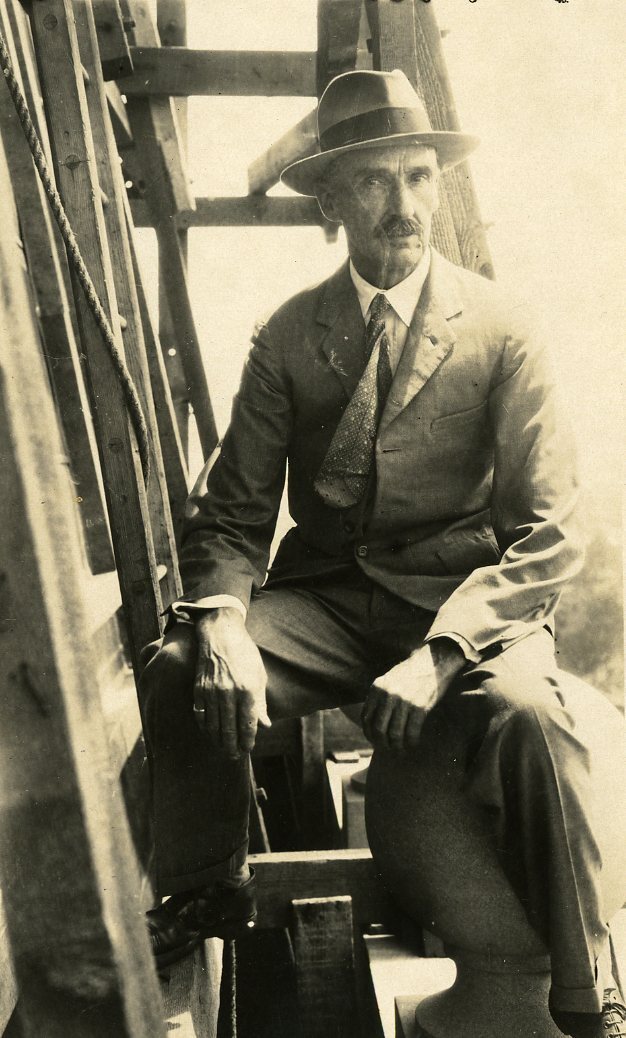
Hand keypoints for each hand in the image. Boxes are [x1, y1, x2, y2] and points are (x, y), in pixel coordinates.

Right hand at [193, 607, 270, 755]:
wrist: (221, 634)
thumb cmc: (245, 654)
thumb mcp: (259, 675)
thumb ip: (260, 702)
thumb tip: (265, 725)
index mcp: (248, 689)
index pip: (248, 724)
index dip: (248, 740)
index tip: (247, 749)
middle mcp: (229, 692)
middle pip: (229, 729)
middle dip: (232, 746)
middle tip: (234, 756)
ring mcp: (211, 691)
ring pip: (213, 726)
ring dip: (218, 740)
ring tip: (222, 748)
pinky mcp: (199, 689)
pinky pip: (201, 715)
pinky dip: (205, 727)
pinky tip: (209, 732)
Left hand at [361, 640, 465, 752]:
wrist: (434, 661)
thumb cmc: (412, 673)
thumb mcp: (389, 680)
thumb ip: (380, 697)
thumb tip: (372, 723)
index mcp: (377, 687)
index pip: (366, 718)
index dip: (369, 734)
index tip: (375, 741)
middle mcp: (388, 694)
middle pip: (379, 729)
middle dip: (382, 744)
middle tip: (388, 750)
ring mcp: (404, 701)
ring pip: (395, 734)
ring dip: (397, 747)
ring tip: (401, 750)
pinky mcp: (420, 706)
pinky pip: (412, 732)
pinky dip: (412, 742)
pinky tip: (414, 744)